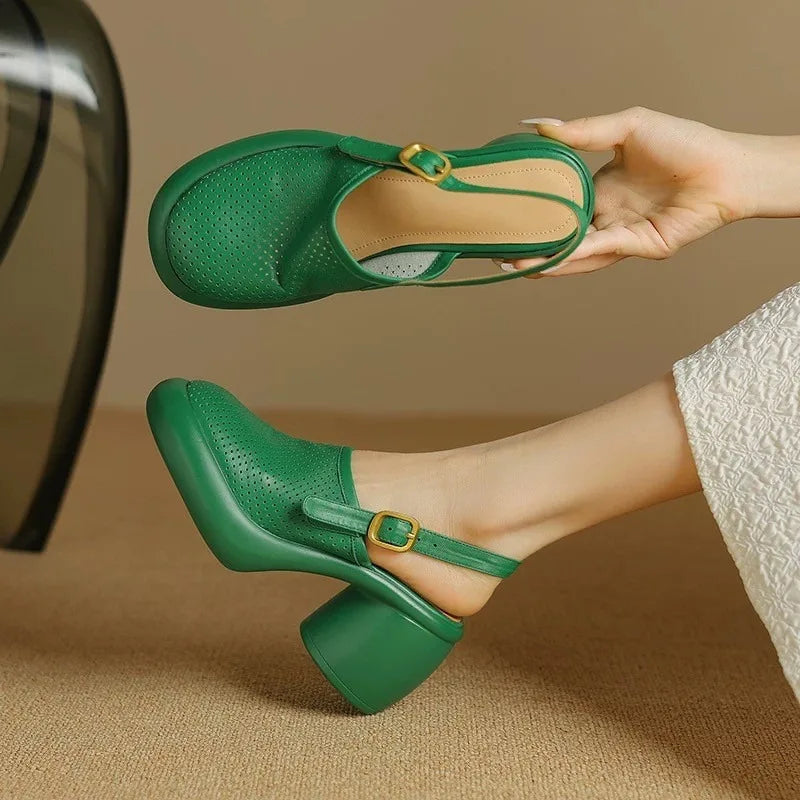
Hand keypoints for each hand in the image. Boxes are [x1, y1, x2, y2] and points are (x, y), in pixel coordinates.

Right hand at [511, 107, 753, 276]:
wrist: (725, 166)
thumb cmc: (684, 143)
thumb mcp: (625, 128)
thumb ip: (581, 132)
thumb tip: (536, 125)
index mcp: (601, 190)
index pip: (558, 206)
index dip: (532, 213)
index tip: (502, 214)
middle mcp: (607, 216)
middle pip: (561, 236)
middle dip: (530, 247)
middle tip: (495, 251)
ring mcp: (621, 236)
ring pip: (575, 252)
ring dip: (544, 260)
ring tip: (510, 264)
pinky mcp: (638, 247)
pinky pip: (599, 252)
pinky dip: (572, 257)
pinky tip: (546, 260)